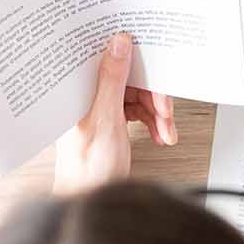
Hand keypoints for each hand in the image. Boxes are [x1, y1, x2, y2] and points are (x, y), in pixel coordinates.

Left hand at [53, 33, 176, 193]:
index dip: (131, 56)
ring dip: (156, 111)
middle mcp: (87, 96)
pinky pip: (137, 110)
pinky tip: (160, 133)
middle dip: (152, 95)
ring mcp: (99, 108)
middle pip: (128, 78)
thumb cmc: (87, 169)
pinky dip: (152, 121)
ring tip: (165, 129)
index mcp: (77, 89)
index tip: (152, 59)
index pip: (106, 58)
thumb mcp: (105, 119)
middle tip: (164, 110)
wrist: (91, 200)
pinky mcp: (110, 120)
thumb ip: (112, 79)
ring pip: (137, 95)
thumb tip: (119, 44)